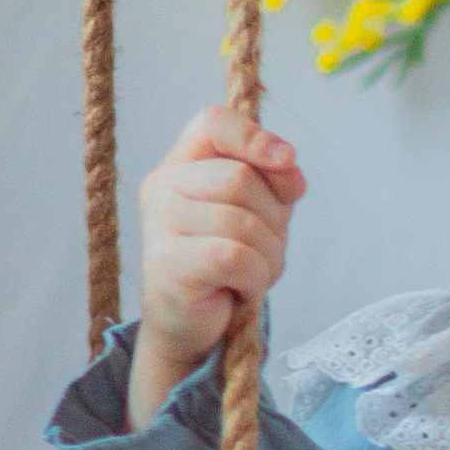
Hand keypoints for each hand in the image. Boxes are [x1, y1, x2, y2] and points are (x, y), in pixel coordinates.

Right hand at [129, 107, 305, 425]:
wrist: (192, 327)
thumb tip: (290, 166)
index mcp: (181, 164)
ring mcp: (159, 224)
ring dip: (268, 257)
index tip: (286, 161)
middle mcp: (162, 186)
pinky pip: (235, 257)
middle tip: (263, 250)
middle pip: (240, 178)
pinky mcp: (168, 264)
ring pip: (243, 222)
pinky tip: (240, 290)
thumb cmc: (226, 264)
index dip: (254, 137)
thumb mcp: (258, 212)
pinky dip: (255, 278)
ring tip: (250, 275)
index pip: (213, 122)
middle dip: (272, 220)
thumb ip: (274, 181)